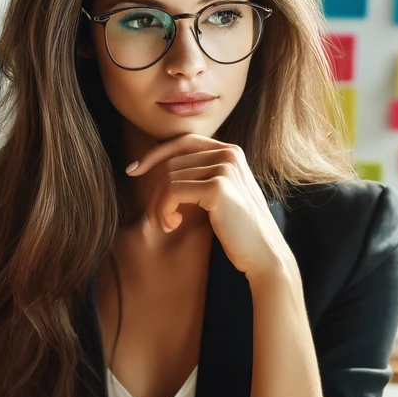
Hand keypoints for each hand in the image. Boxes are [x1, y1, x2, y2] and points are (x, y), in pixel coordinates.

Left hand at [126, 133, 295, 282]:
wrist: (264, 254)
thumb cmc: (239, 231)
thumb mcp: (220, 196)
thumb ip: (201, 177)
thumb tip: (160, 168)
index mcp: (231, 152)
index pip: (182, 141)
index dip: (154, 154)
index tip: (133, 171)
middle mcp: (230, 153)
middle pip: (171, 163)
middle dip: (155, 193)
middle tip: (154, 222)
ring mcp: (225, 168)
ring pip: (168, 178)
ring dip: (158, 206)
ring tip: (165, 227)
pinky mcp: (218, 188)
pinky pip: (172, 192)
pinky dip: (164, 210)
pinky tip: (173, 226)